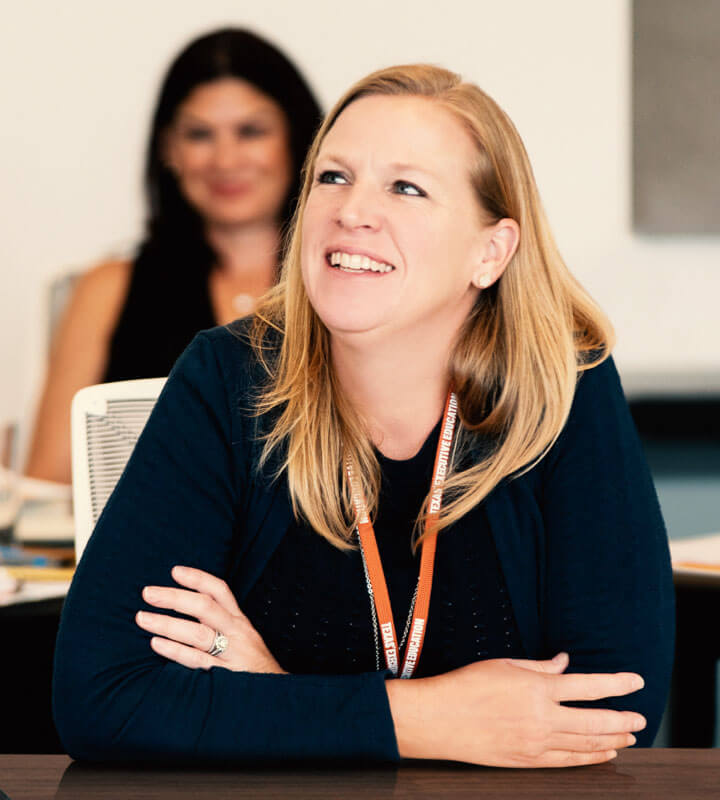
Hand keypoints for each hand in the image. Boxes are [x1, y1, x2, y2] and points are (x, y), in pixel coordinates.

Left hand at [136, 565, 285, 673]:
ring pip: (198, 633)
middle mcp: (237, 633)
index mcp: (240, 621)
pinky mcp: (226, 676)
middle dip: (175, 598)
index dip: (197, 578)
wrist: (278, 698)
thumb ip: (221, 625)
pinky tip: (157, 644)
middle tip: (148, 593)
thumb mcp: (243, 639)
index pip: (220, 591)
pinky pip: (197, 660)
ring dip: (167, 624)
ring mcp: (232, 654)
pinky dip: (176, 651)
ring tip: (143, 618)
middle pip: (205, 607)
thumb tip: (186, 609)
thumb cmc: (253, 667)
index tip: (174, 571)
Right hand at [386, 653, 646, 767]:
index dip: (616, 684)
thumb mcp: (504, 665)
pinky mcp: (527, 760)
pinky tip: (604, 754)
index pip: (588, 685)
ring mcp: (536, 742)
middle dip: (623, 719)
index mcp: (537, 687)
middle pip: (595, 721)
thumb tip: (565, 662)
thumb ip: (540, 666)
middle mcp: (542, 717)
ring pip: (585, 744)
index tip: (636, 682)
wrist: (440, 719)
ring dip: (612, 740)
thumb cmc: (467, 685)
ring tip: (629, 737)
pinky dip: (590, 758)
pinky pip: (568, 762)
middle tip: (640, 718)